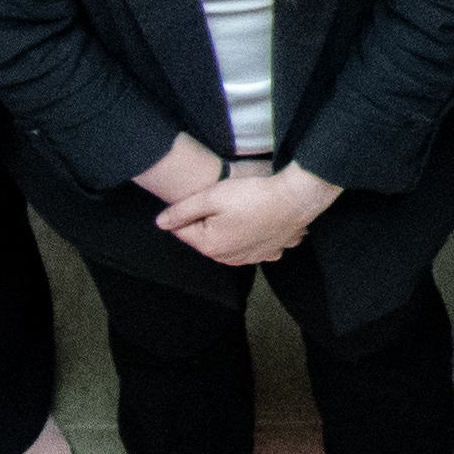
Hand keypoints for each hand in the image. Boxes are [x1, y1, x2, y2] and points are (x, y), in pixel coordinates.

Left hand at [157, 156, 335, 265]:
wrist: (293, 200)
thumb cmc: (252, 195)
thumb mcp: (210, 196)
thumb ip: (181, 211)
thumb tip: (160, 222)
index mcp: (210, 245)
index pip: (182, 231)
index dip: (186, 211)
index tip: (200, 198)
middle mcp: (227, 258)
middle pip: (205, 238)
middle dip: (206, 221)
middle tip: (221, 200)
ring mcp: (249, 258)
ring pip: (226, 244)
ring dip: (226, 229)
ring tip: (239, 208)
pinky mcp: (267, 254)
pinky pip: (249, 248)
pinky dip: (248, 237)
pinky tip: (254, 222)